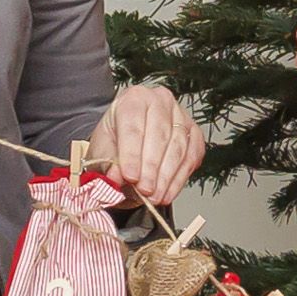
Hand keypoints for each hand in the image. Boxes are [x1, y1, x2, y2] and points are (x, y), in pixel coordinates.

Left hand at [93, 80, 202, 201]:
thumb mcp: (102, 151)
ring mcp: (181, 116)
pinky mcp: (194, 133)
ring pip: (178, 148)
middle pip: (159, 136)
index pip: (134, 126)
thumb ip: (107, 163)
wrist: (130, 144)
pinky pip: (191, 158)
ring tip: (155, 197)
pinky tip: (168, 193)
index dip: (132, 154)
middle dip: (151, 168)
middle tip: (144, 191)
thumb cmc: (115, 142)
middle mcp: (160, 101)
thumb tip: (115, 177)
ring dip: (166, 177)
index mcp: (134, 98)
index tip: (130, 177)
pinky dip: (179, 179)